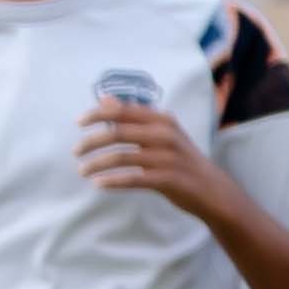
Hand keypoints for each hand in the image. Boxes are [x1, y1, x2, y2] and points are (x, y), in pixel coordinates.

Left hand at [78, 94, 230, 218]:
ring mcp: (167, 158)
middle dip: (91, 142)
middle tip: (75, 151)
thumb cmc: (182, 160)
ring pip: (121, 157)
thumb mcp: (162, 133)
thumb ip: (135, 117)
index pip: (123, 111)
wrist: (213, 190)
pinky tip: (99, 184)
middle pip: (118, 133)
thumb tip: (106, 99)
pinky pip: (132, 179)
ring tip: (82, 170)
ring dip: (97, 164)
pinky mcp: (167, 180)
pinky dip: (112, 181)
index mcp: (163, 120)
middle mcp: (165, 135)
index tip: (79, 123)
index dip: (97, 114)